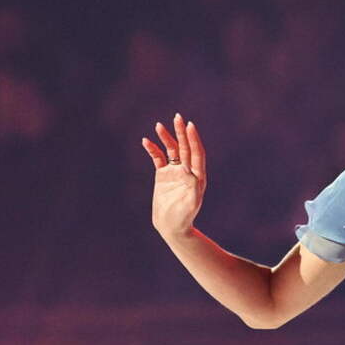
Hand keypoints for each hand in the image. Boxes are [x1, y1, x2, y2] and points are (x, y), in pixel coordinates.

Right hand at [141, 113, 207, 236]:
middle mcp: (188, 171)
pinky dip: (152, 150)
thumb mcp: (190, 204)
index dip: (193, 139)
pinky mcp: (163, 176)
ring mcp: (175, 172)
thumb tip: (192, 173)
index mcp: (198, 175)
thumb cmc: (183, 218)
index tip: (190, 125)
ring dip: (166, 138)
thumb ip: (192, 189)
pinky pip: (158, 159)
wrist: (171, 226)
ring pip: (171, 150)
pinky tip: (146, 141)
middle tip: (177, 117)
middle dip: (181, 132)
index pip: (197, 153)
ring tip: (158, 125)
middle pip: (185, 147)